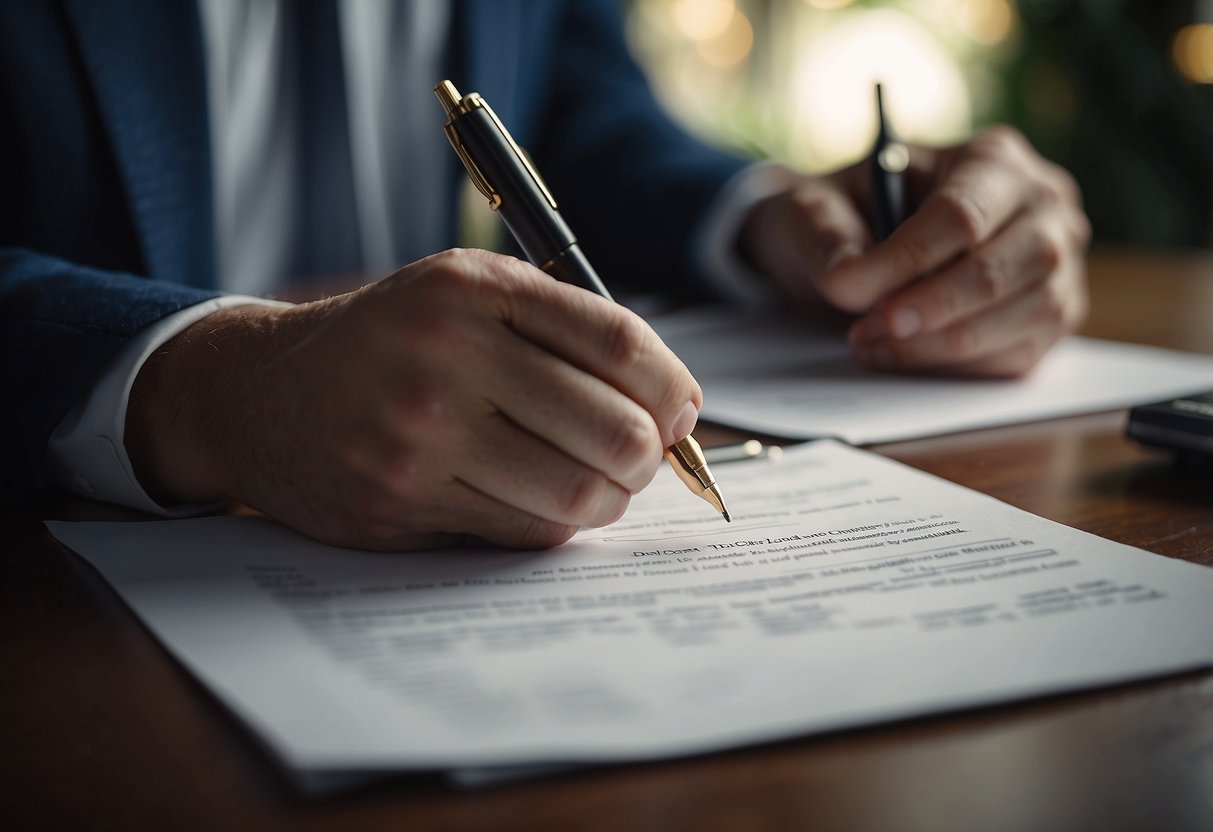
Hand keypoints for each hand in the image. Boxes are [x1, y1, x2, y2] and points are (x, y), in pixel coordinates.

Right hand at [126, 249, 701, 550]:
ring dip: (609, 499)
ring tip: (598, 484)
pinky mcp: (398, 501)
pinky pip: (523, 531)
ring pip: (577, 493)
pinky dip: (553, 523)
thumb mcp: (465, 295)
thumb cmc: (391, 343)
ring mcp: (418, 434)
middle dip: (648, 456)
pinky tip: (540, 501)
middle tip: (638, 457)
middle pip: (614, 429)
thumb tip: (674, 409)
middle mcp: (447, 354)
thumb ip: (563, 329)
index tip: (679, 413)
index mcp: (474, 288)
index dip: (672, 390)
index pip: (620, 344)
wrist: (262, 393)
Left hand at [740, 126, 1090, 376]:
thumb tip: (847, 281)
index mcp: (992, 158)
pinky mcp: (1055, 314)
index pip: (959, 216)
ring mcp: (1059, 262)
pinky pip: (1019, 355)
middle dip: (924, 312)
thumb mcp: (816, 207)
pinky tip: (910, 358)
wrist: (862, 246)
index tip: (852, 294)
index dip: (906, 263)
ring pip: (1017, 318)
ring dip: (937, 346)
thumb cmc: (847, 216)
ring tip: (875, 346)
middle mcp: (1042, 204)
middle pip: (996, 271)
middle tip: (865, 332)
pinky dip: (959, 367)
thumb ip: (824, 235)